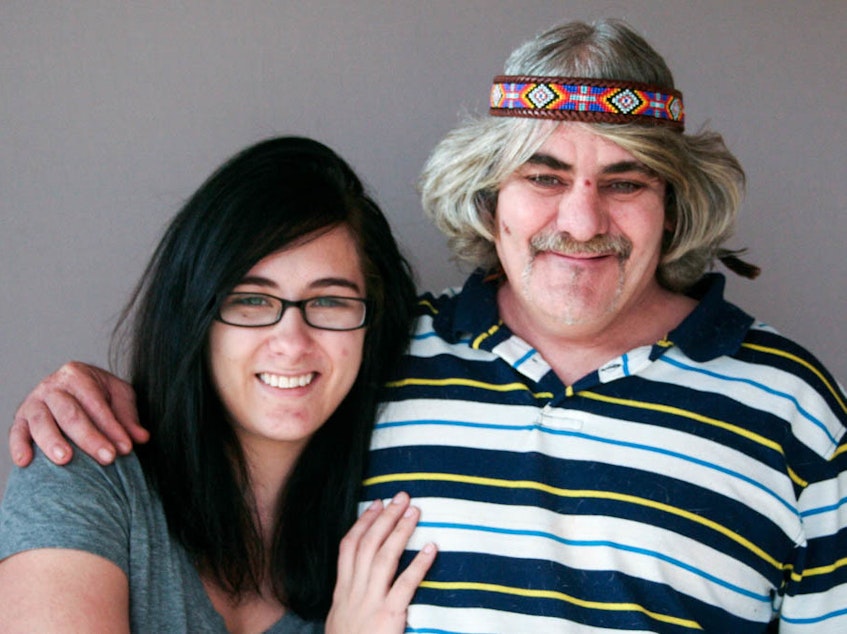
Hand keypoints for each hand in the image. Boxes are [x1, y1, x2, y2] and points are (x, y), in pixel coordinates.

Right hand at [9, 361, 147, 466]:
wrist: (70, 386)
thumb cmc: (98, 393)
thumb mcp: (118, 397)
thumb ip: (128, 417)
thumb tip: (141, 437)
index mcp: (78, 375)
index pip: (96, 403)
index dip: (112, 426)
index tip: (126, 448)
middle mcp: (53, 386)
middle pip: (70, 413)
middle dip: (90, 437)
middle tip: (107, 458)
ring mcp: (34, 402)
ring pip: (42, 422)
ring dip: (53, 442)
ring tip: (66, 460)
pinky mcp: (20, 419)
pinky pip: (16, 432)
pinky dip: (18, 446)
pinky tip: (25, 462)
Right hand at [326, 492, 436, 633]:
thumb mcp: (340, 621)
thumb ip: (350, 600)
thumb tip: (362, 580)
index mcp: (341, 592)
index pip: (348, 547)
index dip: (363, 523)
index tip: (376, 504)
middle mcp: (353, 593)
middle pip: (367, 545)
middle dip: (384, 518)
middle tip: (401, 496)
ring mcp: (370, 603)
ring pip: (383, 558)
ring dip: (399, 531)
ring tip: (414, 512)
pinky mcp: (388, 616)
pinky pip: (405, 585)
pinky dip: (419, 564)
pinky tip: (432, 548)